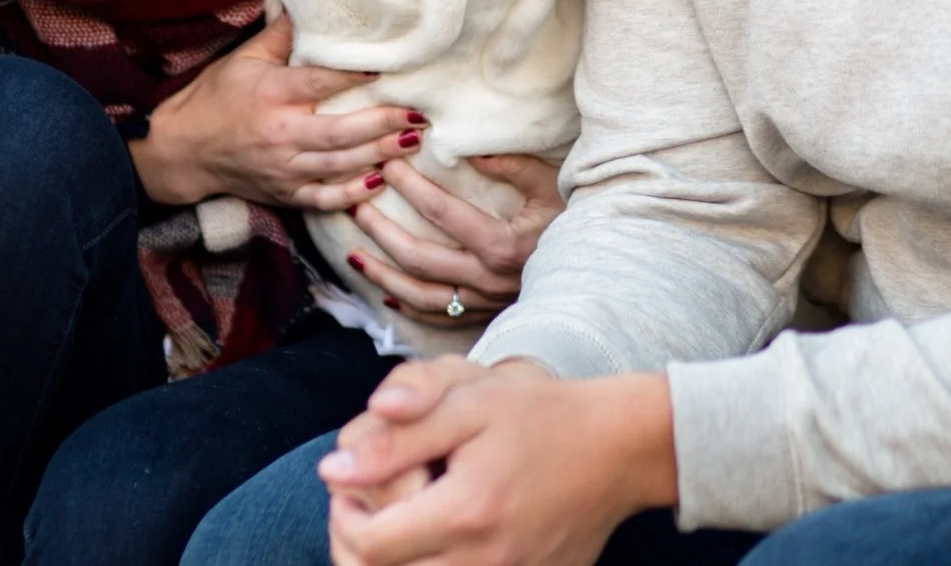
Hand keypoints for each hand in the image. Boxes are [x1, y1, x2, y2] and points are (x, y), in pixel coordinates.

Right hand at [130, 16, 424, 208]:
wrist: (184, 150)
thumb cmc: (215, 98)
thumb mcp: (243, 59)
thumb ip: (279, 35)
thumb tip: (308, 4)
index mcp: (272, 94)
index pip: (321, 83)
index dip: (355, 75)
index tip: (387, 68)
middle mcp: (281, 133)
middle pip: (340, 131)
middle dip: (383, 123)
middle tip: (418, 115)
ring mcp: (284, 168)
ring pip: (339, 165)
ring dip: (379, 155)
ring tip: (413, 143)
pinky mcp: (285, 193)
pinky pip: (324, 198)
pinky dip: (352, 195)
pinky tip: (380, 182)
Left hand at [320, 358, 676, 565]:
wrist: (618, 447)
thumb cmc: (540, 414)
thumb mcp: (468, 402)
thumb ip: (398, 437)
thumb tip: (332, 470)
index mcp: (466, 511)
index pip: (368, 545)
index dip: (343, 516)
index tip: (349, 487)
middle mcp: (488, 561)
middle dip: (357, 546)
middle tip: (363, 509)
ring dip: (391, 565)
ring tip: (396, 525)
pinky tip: (436, 541)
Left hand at [346, 156, 562, 323]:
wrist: (599, 273)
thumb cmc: (574, 223)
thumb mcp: (551, 187)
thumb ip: (513, 165)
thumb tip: (470, 147)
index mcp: (502, 244)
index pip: (441, 212)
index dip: (410, 187)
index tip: (387, 165)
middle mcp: (486, 278)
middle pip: (419, 258)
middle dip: (380, 231)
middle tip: (354, 205)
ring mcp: (483, 303)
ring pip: (419, 295)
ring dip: (382, 273)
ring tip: (353, 253)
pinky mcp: (484, 317)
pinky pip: (436, 318)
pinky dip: (406, 306)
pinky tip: (384, 291)